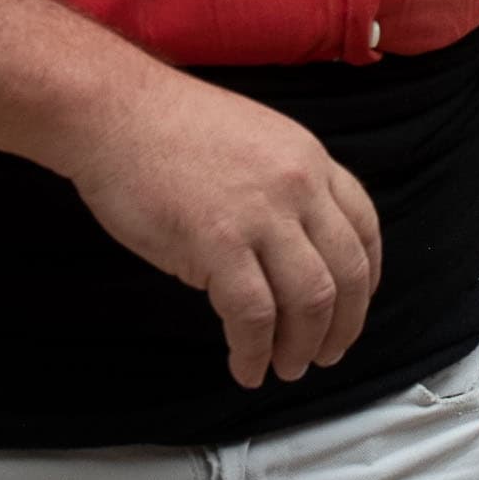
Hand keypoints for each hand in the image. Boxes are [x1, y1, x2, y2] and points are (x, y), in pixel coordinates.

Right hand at [61, 63, 382, 389]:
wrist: (113, 111)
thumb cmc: (167, 128)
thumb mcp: (254, 140)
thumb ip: (283, 188)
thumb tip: (292, 248)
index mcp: (308, 158)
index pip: (364, 226)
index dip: (365, 278)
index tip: (354, 306)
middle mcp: (297, 185)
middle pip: (345, 272)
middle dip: (342, 325)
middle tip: (325, 354)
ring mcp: (260, 215)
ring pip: (309, 300)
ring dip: (301, 346)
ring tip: (286, 368)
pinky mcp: (217, 244)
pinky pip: (253, 316)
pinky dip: (253, 352)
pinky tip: (243, 366)